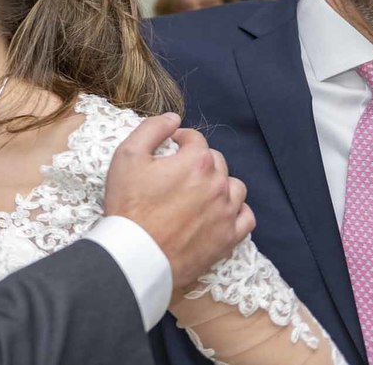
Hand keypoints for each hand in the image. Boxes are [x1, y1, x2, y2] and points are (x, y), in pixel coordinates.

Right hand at [104, 113, 254, 290]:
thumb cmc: (129, 205)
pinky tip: (218, 211)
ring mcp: (227, 212)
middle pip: (216, 161)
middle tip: (177, 172)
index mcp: (197, 162)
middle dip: (198, 161)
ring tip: (199, 191)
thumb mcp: (127, 156)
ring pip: (234, 186)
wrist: (137, 254)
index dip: (180, 139)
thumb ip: (152, 129)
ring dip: (219, 183)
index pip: (195, 139)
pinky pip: (245, 217)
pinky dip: (235, 210)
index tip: (170, 146)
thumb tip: (173, 117)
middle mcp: (218, 184)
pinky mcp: (229, 238)